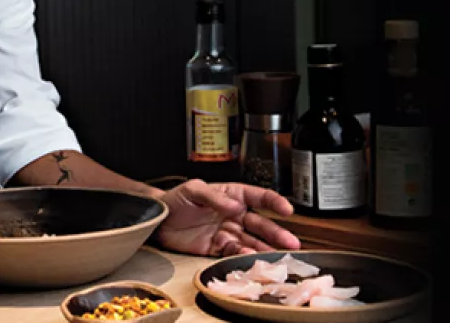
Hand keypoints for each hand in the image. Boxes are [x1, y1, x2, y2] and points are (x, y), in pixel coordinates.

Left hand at [152, 180, 301, 256]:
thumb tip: (236, 206)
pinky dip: (245, 257)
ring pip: (251, 241)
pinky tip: (254, 261)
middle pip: (260, 224)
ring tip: (279, 257)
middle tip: (292, 244)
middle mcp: (233, 214)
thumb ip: (214, 196)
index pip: (258, 196)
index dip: (274, 202)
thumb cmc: (175, 199)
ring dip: (266, 249)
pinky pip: (235, 253)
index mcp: (231, 195)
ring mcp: (227, 232)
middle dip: (277, 233)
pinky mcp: (217, 248)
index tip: (288, 210)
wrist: (157, 220)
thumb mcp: (192, 190)